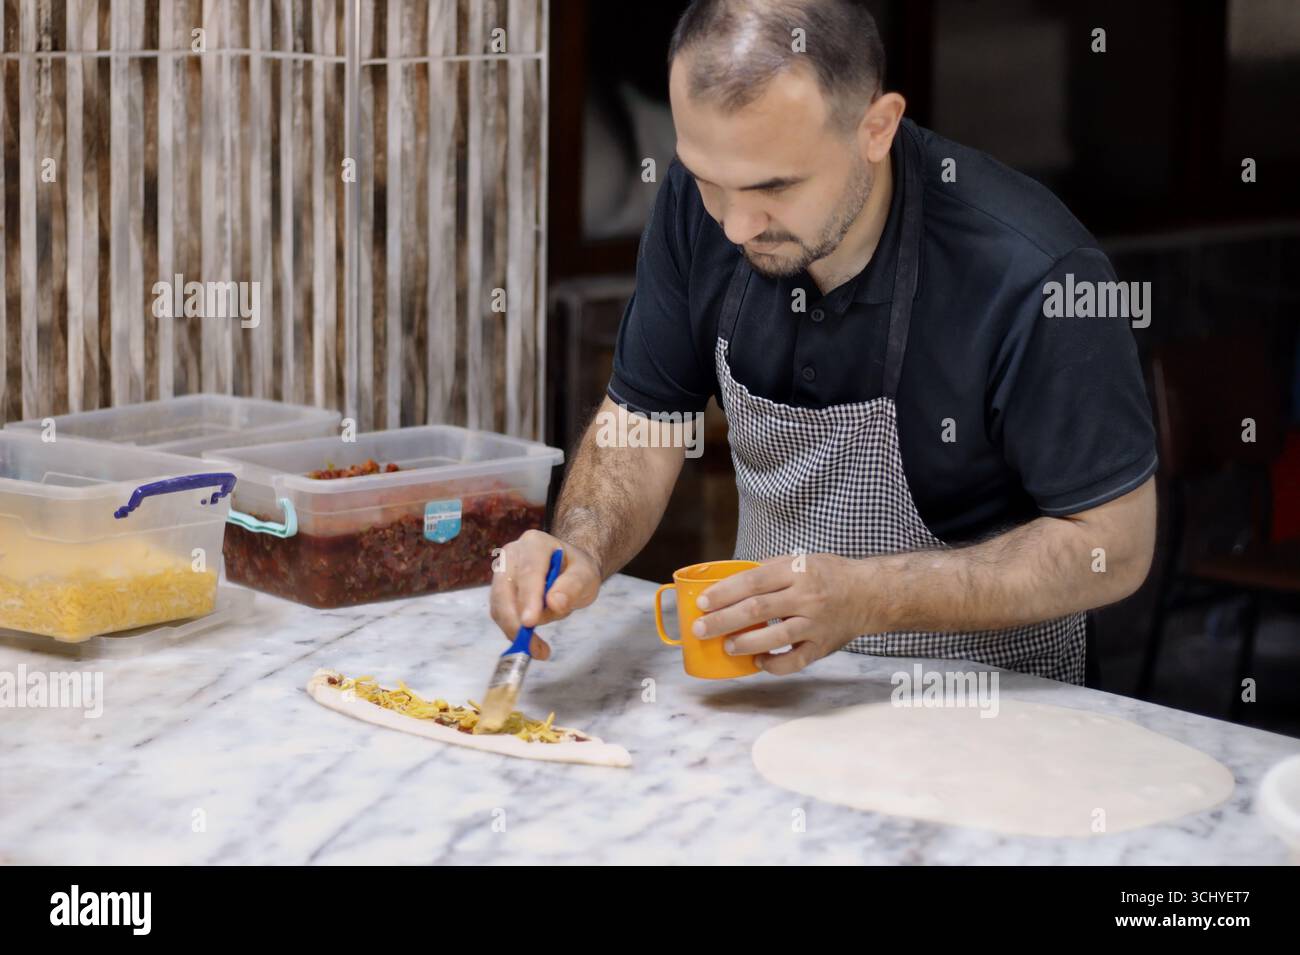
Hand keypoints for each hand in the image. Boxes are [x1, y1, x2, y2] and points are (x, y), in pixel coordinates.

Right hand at [488, 530, 602, 658]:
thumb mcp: (586, 576)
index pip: (529, 571)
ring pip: (498, 604)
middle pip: (504, 589)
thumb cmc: (578, 571)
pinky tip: (532, 644)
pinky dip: (513, 631)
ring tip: (539, 649)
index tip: (530, 622)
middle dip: (514, 620)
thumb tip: (554, 603)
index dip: (528, 598)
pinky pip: (500, 613)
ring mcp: (502, 572)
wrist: (568, 571)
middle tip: (532, 646)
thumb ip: (573, 587)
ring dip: (514, 630)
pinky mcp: (499, 590)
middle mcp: (512, 554)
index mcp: (535, 544)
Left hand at [692, 554, 873, 674]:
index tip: (702, 602)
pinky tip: (757, 663)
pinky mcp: (823, 646)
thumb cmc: (828, 574)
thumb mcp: (800, 561)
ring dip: (745, 644)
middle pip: (757, 609)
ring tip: (726, 646)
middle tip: (700, 629)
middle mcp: (806, 597)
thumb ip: (768, 570)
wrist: (870, 593)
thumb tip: (729, 580)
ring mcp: (816, 624)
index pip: (753, 581)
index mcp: (797, 571)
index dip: (724, 592)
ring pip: (775, 637)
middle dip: (723, 620)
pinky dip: (774, 664)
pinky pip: (796, 660)